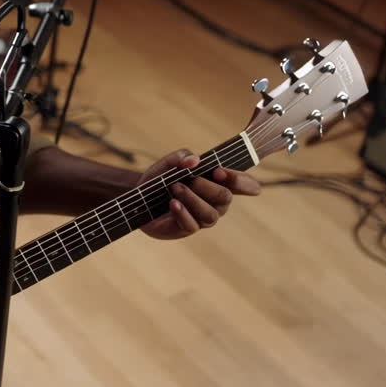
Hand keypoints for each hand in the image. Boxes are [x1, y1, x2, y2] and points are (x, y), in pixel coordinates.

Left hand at [138, 149, 260, 240]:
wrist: (138, 198)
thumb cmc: (160, 179)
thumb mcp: (168, 163)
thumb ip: (181, 157)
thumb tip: (194, 161)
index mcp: (219, 183)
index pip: (247, 185)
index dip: (240, 180)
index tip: (219, 171)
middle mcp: (216, 202)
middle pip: (225, 197)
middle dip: (205, 186)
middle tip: (187, 179)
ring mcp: (204, 217)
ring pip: (210, 214)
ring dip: (192, 198)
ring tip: (174, 188)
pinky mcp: (188, 228)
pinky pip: (192, 225)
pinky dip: (182, 212)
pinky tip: (172, 203)